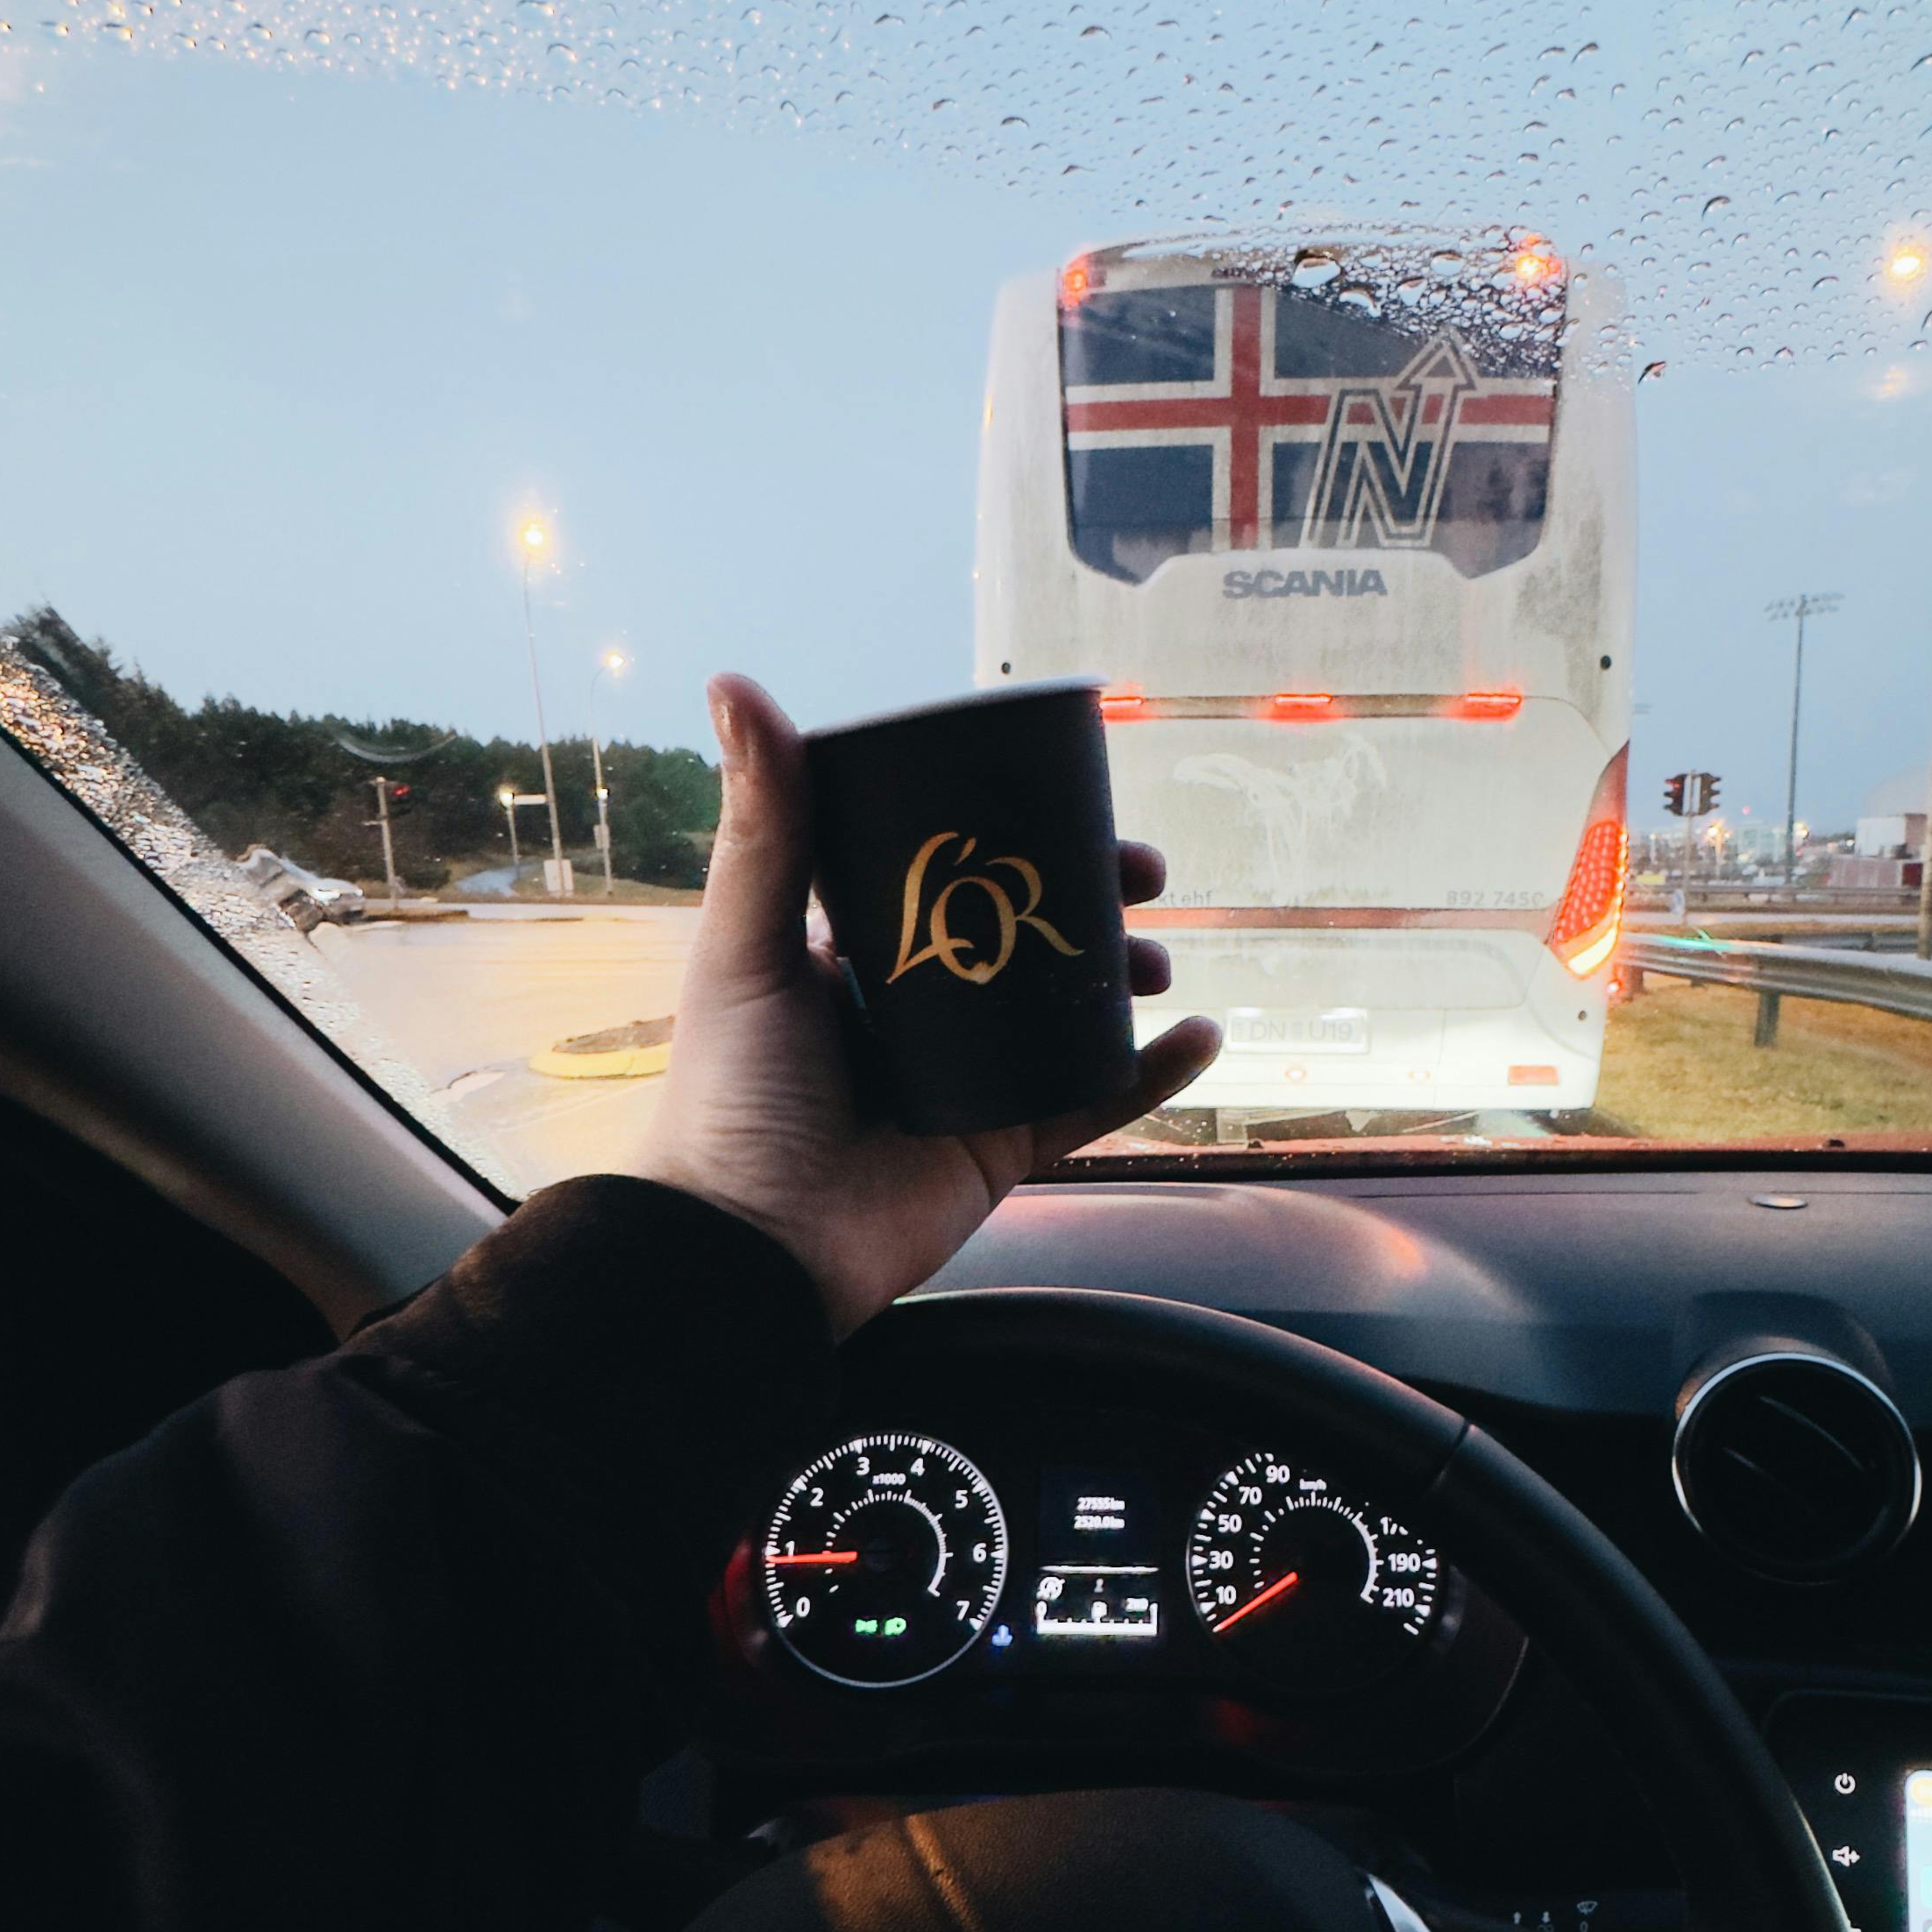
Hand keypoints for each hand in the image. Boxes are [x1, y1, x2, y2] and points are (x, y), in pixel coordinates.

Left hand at [630, 675, 1219, 1333]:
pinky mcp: (1003, 1149)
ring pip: (1070, 1015)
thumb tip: (733, 682)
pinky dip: (1154, 1074)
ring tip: (1156, 960)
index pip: (953, 872)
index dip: (1017, 837)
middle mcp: (919, 1010)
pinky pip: (1096, 1105)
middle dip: (1093, 901)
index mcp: (858, 954)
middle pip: (1028, 936)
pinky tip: (1200, 1036)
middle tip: (1143, 875)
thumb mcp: (746, 945)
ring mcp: (968, 1081)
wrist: (756, 1248)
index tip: (1072, 804)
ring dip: (1126, 979)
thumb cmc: (732, 1096)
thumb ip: (763, 826)